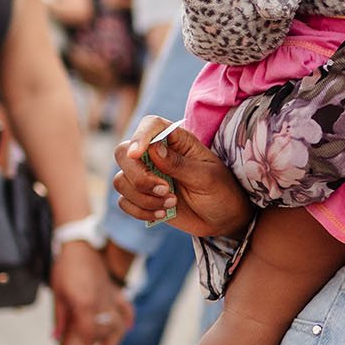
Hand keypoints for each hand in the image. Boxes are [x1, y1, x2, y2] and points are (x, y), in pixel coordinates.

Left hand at [47, 241, 128, 344]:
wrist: (80, 244)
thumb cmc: (65, 268)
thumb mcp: (58, 294)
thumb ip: (60, 319)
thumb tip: (56, 340)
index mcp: (85, 305)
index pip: (86, 337)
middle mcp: (102, 304)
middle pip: (101, 335)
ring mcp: (111, 298)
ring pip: (118, 327)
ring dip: (112, 344)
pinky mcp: (115, 292)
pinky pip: (126, 308)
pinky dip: (127, 320)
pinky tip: (126, 329)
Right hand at [112, 118, 252, 237]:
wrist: (223, 219)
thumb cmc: (221, 191)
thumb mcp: (206, 177)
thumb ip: (180, 164)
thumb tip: (153, 148)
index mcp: (176, 140)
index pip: (150, 125)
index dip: (139, 136)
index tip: (137, 154)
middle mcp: (155, 154)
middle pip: (123, 153)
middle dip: (139, 176)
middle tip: (165, 189)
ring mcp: (146, 175)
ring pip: (121, 180)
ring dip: (143, 197)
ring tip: (171, 203)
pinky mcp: (142, 197)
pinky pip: (124, 201)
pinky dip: (140, 210)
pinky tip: (162, 214)